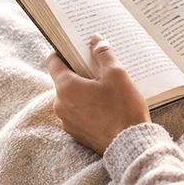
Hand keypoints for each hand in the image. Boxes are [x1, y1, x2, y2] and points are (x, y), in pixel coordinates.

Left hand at [46, 35, 150, 154]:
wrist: (130, 145)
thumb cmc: (123, 108)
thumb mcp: (117, 74)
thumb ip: (103, 54)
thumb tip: (95, 39)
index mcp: (66, 87)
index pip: (53, 61)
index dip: (64, 51)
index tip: (76, 48)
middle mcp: (60, 105)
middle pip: (64, 79)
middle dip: (79, 72)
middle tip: (99, 68)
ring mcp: (67, 121)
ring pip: (71, 97)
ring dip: (84, 90)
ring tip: (106, 88)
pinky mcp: (77, 133)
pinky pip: (78, 113)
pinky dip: (88, 106)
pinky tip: (106, 106)